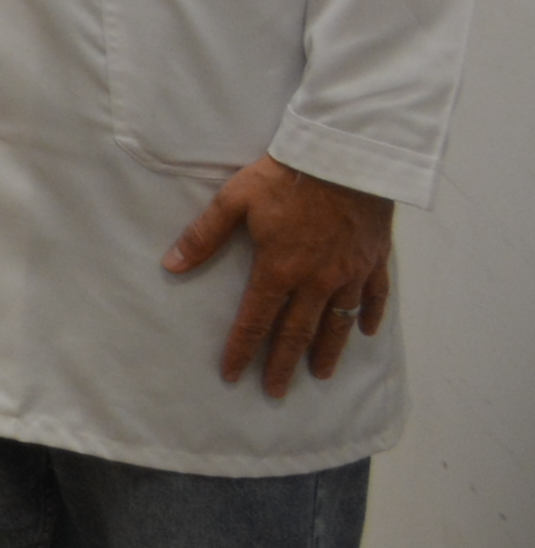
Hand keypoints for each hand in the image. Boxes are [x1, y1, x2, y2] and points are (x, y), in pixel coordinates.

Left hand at [165, 155, 395, 396]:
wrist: (345, 155)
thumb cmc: (285, 174)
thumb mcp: (234, 199)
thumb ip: (204, 236)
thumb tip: (172, 265)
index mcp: (279, 269)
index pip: (255, 321)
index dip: (242, 349)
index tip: (232, 375)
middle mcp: (316, 281)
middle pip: (298, 333)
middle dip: (284, 364)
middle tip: (276, 392)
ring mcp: (350, 273)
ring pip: (339, 323)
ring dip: (328, 351)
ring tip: (321, 374)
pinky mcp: (375, 259)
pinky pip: (376, 296)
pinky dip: (370, 317)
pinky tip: (367, 332)